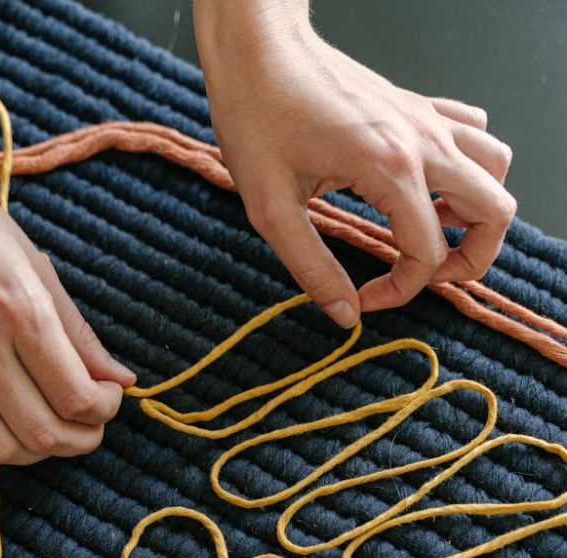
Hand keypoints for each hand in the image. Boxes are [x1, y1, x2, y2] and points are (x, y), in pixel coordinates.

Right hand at [0, 122, 135, 464]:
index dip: (105, 409)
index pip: (76, 396)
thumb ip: (79, 332)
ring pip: (2, 449)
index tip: (110, 397)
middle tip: (93, 423)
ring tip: (57, 428)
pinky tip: (14, 416)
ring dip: (40, 451)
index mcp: (20, 311)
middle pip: (43, 433)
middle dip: (83, 439)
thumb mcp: (37, 266)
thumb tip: (120, 379)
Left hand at [193, 0, 516, 327]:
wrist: (256, 49)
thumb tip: (345, 314)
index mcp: (390, 169)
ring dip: (477, 208)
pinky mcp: (415, 105)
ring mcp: (424, 118)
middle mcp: (421, 141)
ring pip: (494, 168)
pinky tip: (426, 186)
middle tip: (425, 275)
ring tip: (432, 229)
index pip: (428, 254)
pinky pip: (473, 132)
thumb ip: (312, 269)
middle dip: (470, 259)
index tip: (364, 299)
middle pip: (495, 210)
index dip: (401, 292)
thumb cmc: (256, 117)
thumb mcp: (271, 210)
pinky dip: (468, 166)